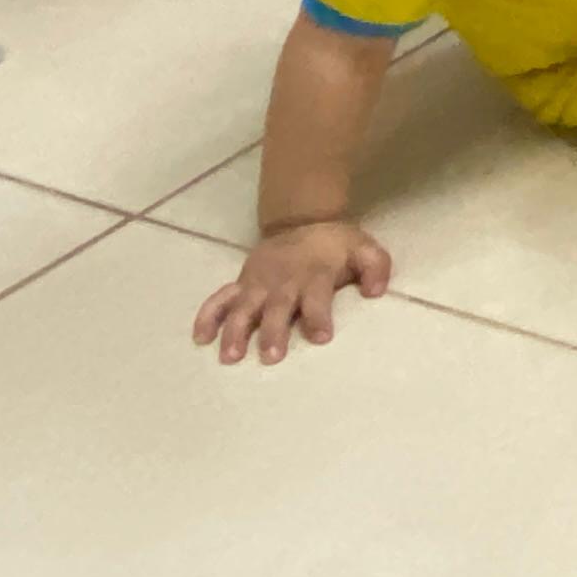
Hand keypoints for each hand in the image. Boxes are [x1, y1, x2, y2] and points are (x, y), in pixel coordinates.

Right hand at [192, 219, 390, 365]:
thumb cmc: (335, 245)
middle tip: (271, 357)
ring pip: (243, 307)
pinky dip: (208, 316)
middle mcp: (283, 280)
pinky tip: (200, 338)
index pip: (317, 297)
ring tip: (230, 356)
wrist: (302, 219)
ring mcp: (258, 282)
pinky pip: (220, 299)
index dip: (319, 316)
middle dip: (273, 331)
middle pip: (276, 307)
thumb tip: (376, 291)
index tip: (321, 337)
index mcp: (314, 273)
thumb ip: (375, 268)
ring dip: (235, 331)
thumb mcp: (364, 248)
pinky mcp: (241, 282)